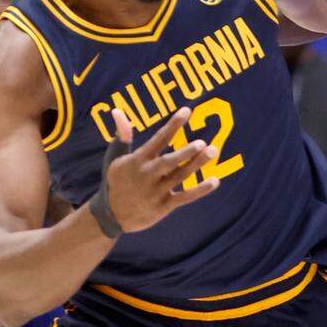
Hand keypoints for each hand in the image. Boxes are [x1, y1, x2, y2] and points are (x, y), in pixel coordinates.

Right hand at [103, 108, 219, 232]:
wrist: (111, 215)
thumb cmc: (117, 181)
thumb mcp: (115, 158)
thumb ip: (122, 135)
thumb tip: (118, 110)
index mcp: (137, 160)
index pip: (158, 140)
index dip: (173, 125)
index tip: (187, 110)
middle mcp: (147, 175)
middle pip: (168, 162)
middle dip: (185, 153)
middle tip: (202, 143)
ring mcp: (155, 192)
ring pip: (179, 177)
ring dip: (196, 164)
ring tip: (213, 151)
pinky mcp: (163, 206)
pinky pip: (185, 197)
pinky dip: (200, 190)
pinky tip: (215, 180)